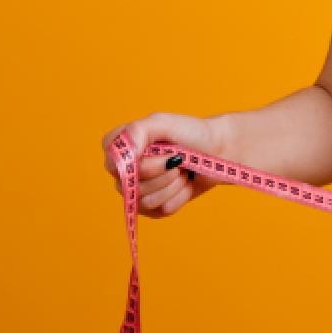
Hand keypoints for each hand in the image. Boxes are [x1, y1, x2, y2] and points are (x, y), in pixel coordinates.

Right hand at [100, 111, 231, 217]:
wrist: (218, 151)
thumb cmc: (191, 133)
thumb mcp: (163, 122)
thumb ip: (137, 131)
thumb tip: (125, 156)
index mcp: (121, 148)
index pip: (113, 164)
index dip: (138, 163)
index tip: (161, 150)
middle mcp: (126, 171)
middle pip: (130, 186)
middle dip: (161, 172)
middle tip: (178, 158)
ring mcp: (138, 191)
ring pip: (145, 201)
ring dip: (172, 184)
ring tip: (182, 170)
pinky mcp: (155, 208)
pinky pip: (161, 210)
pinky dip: (180, 195)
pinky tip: (185, 183)